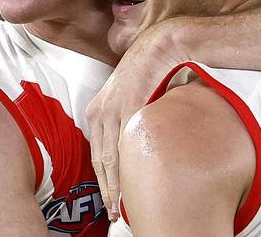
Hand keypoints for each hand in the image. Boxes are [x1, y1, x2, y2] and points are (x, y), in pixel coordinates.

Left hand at [86, 21, 185, 220]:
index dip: (102, 180)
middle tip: (113, 214)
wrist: (162, 45)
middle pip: (100, 161)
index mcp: (98, 109)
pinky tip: (138, 183)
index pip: (97, 153)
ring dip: (116, 186)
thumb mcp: (132, 95)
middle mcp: (100, 111)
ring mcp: (113, 109)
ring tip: (122, 208)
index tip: (109, 200)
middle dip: (107, 190)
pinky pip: (130, 144)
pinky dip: (132, 167)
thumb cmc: (150, 70)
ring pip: (111, 158)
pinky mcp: (130, 107)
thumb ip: (128, 118)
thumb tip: (136, 141)